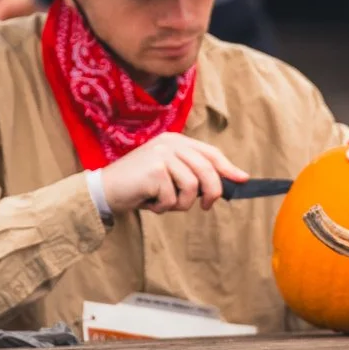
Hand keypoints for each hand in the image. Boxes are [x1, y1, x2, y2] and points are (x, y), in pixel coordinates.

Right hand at [101, 133, 248, 213]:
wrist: (105, 190)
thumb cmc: (140, 186)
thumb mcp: (169, 175)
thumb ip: (193, 173)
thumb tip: (229, 181)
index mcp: (176, 141)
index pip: (210, 153)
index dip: (228, 167)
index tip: (243, 179)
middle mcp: (170, 144)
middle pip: (207, 170)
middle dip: (212, 192)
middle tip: (206, 207)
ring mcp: (162, 155)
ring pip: (192, 187)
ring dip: (181, 203)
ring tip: (164, 203)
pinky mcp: (155, 170)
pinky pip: (173, 198)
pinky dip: (164, 207)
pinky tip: (150, 202)